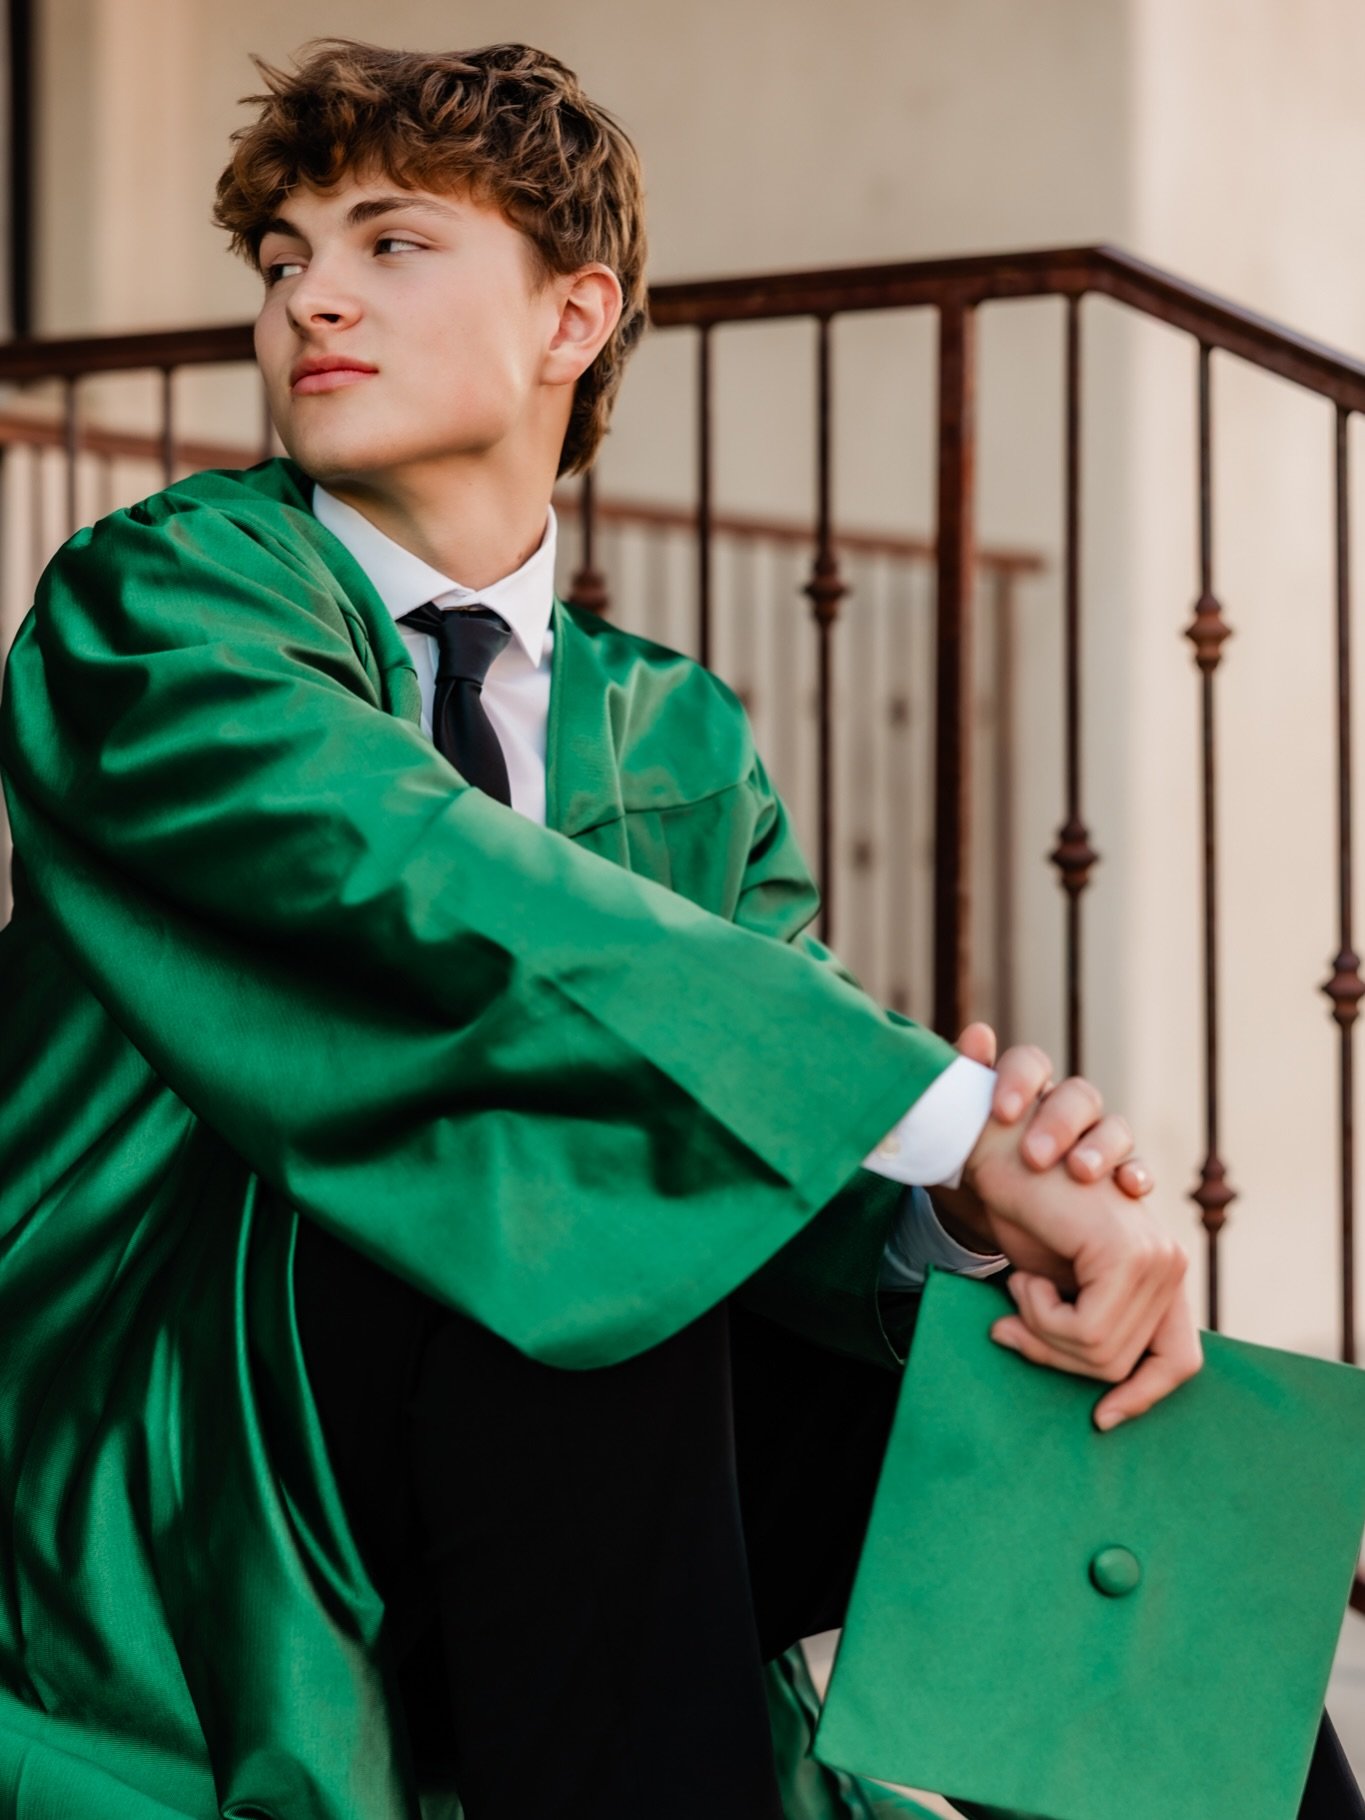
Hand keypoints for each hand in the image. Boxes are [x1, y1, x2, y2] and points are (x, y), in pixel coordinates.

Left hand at [955, 1023, 1151, 1200]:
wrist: (990, 1221)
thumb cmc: (972, 1170)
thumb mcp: (954, 1138)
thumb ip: (958, 1090)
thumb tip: (975, 1035)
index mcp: (1024, 1091)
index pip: (1030, 1064)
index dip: (1019, 1080)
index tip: (1002, 1113)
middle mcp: (1064, 1110)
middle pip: (1078, 1095)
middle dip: (1058, 1122)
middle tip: (1034, 1156)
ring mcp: (1094, 1142)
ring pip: (1113, 1128)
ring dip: (1100, 1147)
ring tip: (1081, 1172)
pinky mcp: (1115, 1180)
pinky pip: (1136, 1169)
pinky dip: (1136, 1174)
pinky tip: (1129, 1187)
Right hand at [960, 1113, 1201, 1428]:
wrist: (999, 1159)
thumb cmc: (1026, 1219)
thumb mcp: (1060, 1289)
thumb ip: (1089, 1331)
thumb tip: (1102, 1411)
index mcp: (1165, 1273)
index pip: (1180, 1359)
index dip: (1142, 1397)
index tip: (1101, 1419)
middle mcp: (1171, 1263)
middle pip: (1124, 1364)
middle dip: (1059, 1356)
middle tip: (1013, 1323)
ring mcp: (1154, 1257)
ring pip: (1101, 1352)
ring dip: (1042, 1329)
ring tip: (1022, 1287)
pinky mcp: (1124, 1253)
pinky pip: (1084, 1330)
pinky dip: (1039, 1314)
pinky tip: (1026, 1277)